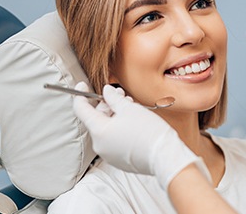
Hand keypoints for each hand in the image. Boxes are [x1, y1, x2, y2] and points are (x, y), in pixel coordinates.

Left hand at [73, 82, 210, 189]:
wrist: (164, 156)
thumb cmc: (148, 131)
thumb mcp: (129, 108)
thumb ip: (113, 98)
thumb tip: (106, 91)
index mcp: (99, 131)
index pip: (81, 110)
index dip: (81, 95)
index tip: (82, 85)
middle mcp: (100, 145)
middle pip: (96, 119)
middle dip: (106, 104)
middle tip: (120, 94)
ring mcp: (108, 154)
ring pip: (106, 129)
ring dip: (114, 116)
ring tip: (130, 107)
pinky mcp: (119, 160)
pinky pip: (113, 140)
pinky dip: (118, 129)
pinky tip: (132, 121)